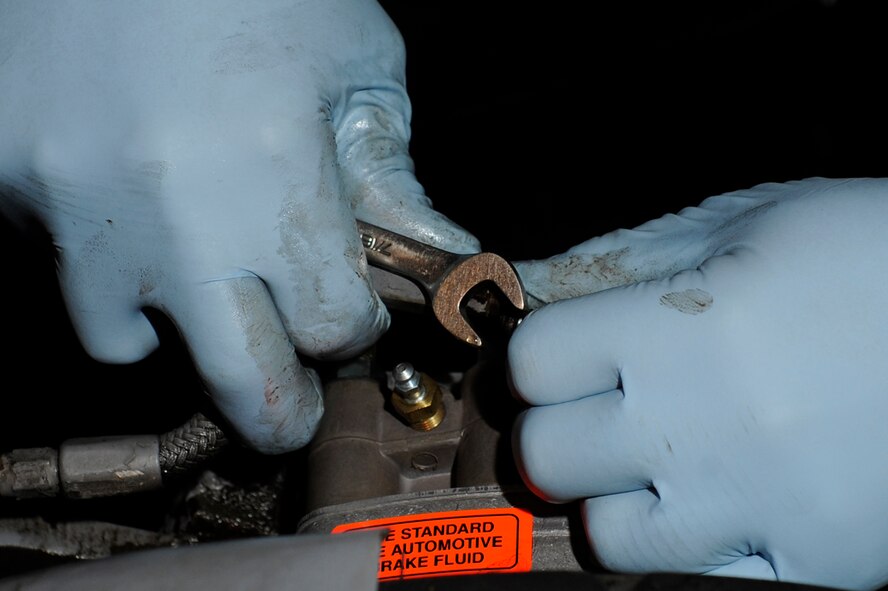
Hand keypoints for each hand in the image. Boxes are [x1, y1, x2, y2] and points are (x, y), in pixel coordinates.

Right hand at [0, 0, 478, 453]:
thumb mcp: (352, 60)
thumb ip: (392, 174)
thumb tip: (433, 254)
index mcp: (270, 168)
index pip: (329, 326)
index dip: (352, 330)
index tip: (351, 315)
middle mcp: (168, 210)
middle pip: (239, 385)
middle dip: (277, 410)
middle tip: (288, 402)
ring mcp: (72, 207)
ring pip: (124, 343)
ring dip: (173, 328)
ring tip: (196, 270)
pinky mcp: (6, 183)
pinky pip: (61, 271)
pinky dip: (105, 264)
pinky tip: (130, 206)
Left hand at [508, 178, 887, 589]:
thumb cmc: (880, 254)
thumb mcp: (755, 222)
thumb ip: (632, 257)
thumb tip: (542, 287)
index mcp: (678, 330)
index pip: (533, 363)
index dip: (539, 357)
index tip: (562, 356)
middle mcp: (703, 426)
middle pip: (547, 457)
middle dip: (561, 430)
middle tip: (602, 412)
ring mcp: (758, 508)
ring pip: (610, 537)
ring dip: (619, 501)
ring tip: (669, 465)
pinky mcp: (818, 565)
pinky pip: (704, 583)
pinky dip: (699, 551)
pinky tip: (731, 507)